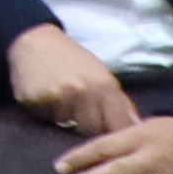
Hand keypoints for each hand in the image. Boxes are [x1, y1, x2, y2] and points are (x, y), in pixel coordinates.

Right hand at [5, 22, 137, 135]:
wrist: (37, 41)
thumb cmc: (74, 60)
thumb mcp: (102, 76)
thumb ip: (120, 103)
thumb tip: (136, 126)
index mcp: (104, 86)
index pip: (118, 125)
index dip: (115, 132)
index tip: (110, 132)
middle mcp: (82, 92)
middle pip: (90, 129)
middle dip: (86, 126)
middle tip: (79, 113)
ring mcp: (58, 96)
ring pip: (65, 124)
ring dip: (63, 117)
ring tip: (59, 100)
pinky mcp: (35, 99)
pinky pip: (44, 116)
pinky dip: (45, 110)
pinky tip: (44, 95)